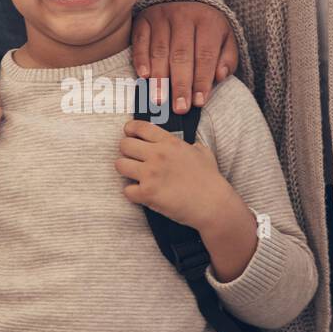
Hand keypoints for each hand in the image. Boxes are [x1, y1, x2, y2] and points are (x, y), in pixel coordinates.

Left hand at [114, 119, 236, 229]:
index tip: (129, 134)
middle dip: (127, 152)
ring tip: (135, 176)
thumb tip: (189, 145)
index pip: (139, 127)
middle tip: (133, 159)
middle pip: (124, 145)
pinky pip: (126, 190)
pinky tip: (142, 194)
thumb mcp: (203, 153)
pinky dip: (133, 193)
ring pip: (119, 165)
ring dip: (126, 171)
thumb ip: (191, 145)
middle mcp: (157, 155)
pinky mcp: (147, 193)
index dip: (130, 130)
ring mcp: (150, 174)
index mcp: (169, 142)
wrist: (213, 204)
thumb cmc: (210, 180)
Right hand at [131, 1, 237, 113]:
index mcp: (208, 22)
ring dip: (159, 77)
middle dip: (180, 84)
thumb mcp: (225, 39)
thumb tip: (220, 76)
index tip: (198, 102)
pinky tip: (144, 76)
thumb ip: (227, 59)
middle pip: (181, 55)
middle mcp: (184, 17)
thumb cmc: (207, 28)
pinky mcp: (144, 19)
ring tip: (159, 99)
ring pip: (160, 50)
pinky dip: (141, 59)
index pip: (205, 55)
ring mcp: (162, 16)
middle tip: (179, 108)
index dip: (202, 80)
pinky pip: (141, 40)